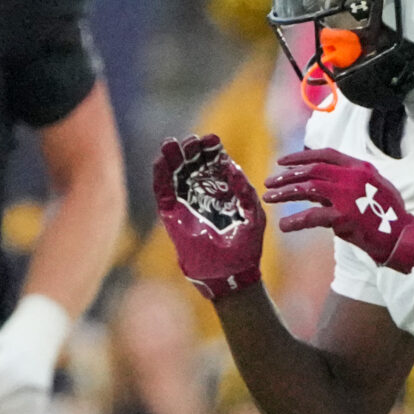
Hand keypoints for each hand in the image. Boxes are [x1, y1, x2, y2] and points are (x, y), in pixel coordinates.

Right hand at [151, 136, 266, 299]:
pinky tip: (161, 160)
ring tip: (171, 143)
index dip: (212, 150)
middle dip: (191, 151)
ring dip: (172, 158)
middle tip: (191, 141)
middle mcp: (203, 194)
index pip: (215, 164)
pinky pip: (163, 192)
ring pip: (176, 174)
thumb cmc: (245, 246)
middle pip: (193, 165)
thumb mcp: (253, 214)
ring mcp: (186, 203)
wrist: (229, 273)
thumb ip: (244, 191)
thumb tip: (233, 167)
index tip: (211, 139)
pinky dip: (160, 176)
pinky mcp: (172, 215)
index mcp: (224, 191)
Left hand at [263, 147, 413, 271]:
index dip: (301, 156)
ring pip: (308, 188)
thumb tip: (316, 182)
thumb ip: (345, 182)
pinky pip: (312, 216)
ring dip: (285, 193)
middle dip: (288, 175)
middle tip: (270, 182)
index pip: (326, 154)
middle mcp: (353, 177)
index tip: (282, 161)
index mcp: (360, 167)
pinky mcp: (345, 217)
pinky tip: (284, 225)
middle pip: (312, 170)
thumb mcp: (370, 188)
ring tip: (269, 198)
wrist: (403, 236)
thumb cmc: (386, 214)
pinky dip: (295, 221)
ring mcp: (349, 196)